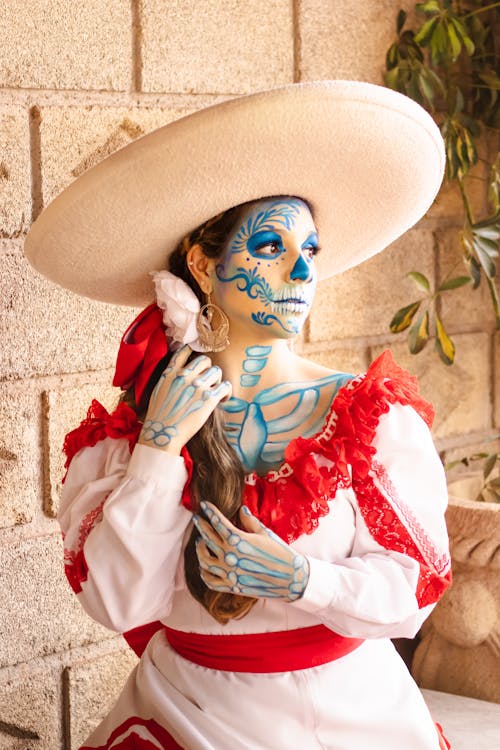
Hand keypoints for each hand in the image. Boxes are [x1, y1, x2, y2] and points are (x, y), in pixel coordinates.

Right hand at [138, 345, 231, 453]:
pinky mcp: (208, 398)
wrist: (163, 433)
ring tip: (215, 392)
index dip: (193, 352)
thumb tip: (180, 372)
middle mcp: (184, 376)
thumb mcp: (159, 390)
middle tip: (209, 381)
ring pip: (217, 371)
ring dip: (218, 380)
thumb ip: (170, 377)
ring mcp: (197, 386)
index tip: (198, 359)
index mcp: (170, 373)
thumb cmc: (159, 416)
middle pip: (205, 360)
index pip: (184, 351)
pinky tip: (223, 399)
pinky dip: (226, 391)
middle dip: (209, 369)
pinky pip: (225, 386)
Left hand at [193, 501, 308, 600]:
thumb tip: (240, 509)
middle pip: (208, 538)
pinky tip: (204, 566)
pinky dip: (204, 573)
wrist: (290, 578)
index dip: (210, 512)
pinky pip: (210, 580)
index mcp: (238, 540)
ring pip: (204, 560)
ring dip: (200, 549)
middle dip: (201, 526)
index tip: (204, 505)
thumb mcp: (265, 533)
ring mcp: (229, 573)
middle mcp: (230, 556)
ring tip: (200, 542)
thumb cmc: (280, 552)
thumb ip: (249, 522)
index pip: (218, 522)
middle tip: (197, 519)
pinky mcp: (232, 586)